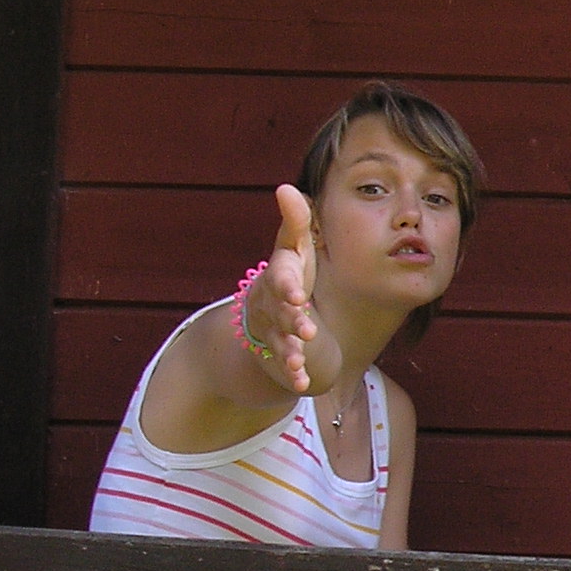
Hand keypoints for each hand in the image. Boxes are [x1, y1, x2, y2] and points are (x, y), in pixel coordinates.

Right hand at [244, 184, 318, 393]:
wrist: (265, 311)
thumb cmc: (288, 273)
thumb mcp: (293, 248)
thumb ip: (295, 222)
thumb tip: (287, 187)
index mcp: (278, 276)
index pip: (281, 278)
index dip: (287, 286)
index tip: (298, 293)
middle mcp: (271, 302)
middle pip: (280, 311)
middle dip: (291, 319)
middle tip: (306, 326)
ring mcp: (273, 329)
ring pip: (279, 340)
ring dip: (288, 351)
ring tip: (298, 362)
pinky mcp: (279, 351)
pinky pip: (284, 364)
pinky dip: (292, 375)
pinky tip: (302, 384)